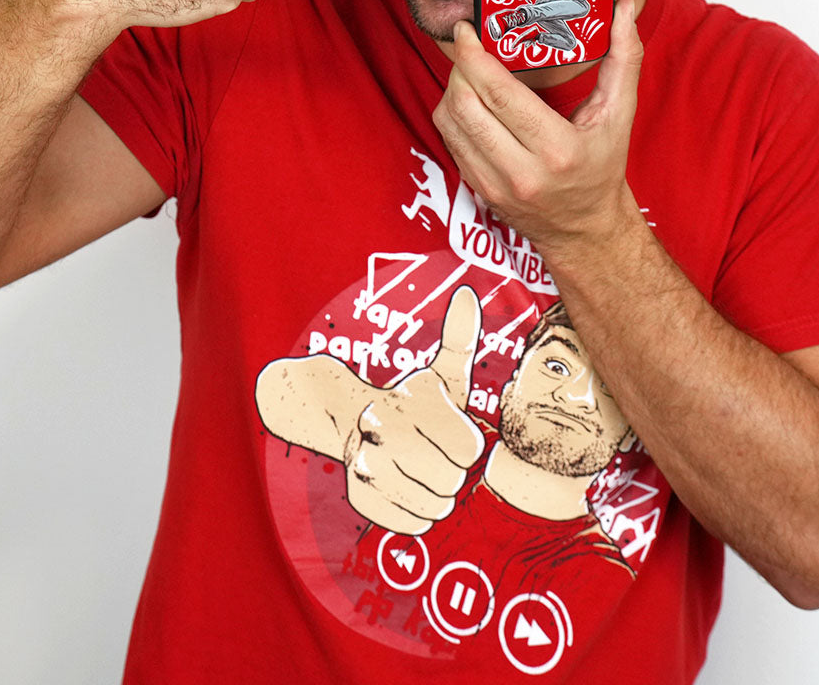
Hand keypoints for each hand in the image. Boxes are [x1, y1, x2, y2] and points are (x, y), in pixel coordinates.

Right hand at [342, 287, 485, 534]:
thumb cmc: (409, 403)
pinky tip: (403, 487)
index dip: (464, 445)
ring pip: (436, 507)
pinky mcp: (361, 500)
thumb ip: (458, 338)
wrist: (348, 422)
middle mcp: (385, 433)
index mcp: (411, 403)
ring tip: (418, 470)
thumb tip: (468, 293)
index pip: (470, 451)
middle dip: (449, 470)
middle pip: (453, 481)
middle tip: (430, 451)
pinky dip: (415, 512)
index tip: (446, 431)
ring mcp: (368, 468)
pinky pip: (413, 524)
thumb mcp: (436, 372)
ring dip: (434, 493)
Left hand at [432, 0, 643, 259]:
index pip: (500, 96)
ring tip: (470, 72)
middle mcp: (521, 172)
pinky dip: (452, 114)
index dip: (475, 58)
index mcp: (557, 149)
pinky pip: (450, 142)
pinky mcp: (478, 190)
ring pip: (450, 123)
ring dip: (453, 89)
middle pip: (467, 106)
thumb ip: (624, 60)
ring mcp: (494, 185)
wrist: (585, 231)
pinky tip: (470, 101)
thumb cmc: (602, 169)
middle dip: (460, 68)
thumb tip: (624, 8)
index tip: (467, 30)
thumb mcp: (620, 115)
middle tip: (469, 46)